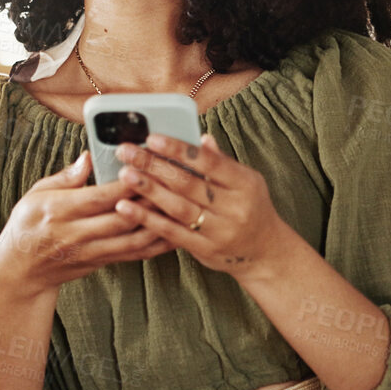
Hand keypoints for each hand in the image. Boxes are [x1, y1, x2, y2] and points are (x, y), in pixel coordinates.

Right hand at [0, 150, 175, 296]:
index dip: (124, 185)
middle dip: (149, 203)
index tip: (145, 168)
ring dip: (158, 225)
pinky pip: (133, 255)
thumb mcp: (37, 194)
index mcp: (59, 211)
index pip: (98, 197)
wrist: (21, 269)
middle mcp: (76, 234)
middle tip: (173, 184)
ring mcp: (91, 251)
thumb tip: (89, 157)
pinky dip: (155, 245)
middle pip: (121, 219)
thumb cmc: (28, 224)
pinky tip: (173, 232)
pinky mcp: (101, 262)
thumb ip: (66, 177)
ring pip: (132, 240)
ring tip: (179, 207)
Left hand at [111, 133, 289, 279]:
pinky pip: (172, 232)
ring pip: (178, 207)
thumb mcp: (246, 182)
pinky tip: (126, 207)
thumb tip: (201, 137)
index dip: (179, 149)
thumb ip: (221, 162)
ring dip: (149, 190)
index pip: (209, 162)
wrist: (265, 252)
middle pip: (188, 183)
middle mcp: (234, 207)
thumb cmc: (251, 208)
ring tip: (124, 174)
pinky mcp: (205, 249)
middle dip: (154, 165)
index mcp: (245, 184)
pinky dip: (147, 218)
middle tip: (127, 152)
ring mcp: (220, 231)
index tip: (152, 137)